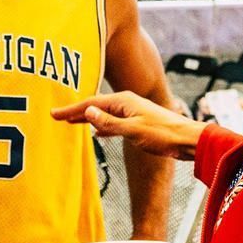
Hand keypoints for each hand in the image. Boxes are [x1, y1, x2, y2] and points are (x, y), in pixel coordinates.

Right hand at [52, 92, 205, 159]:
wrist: (188, 140)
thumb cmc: (163, 134)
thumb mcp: (133, 130)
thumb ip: (109, 122)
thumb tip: (87, 112)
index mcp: (124, 101)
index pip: (91, 104)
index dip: (71, 110)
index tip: (54, 115)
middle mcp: (127, 103)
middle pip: (95, 106)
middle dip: (75, 112)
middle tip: (56, 117)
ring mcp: (132, 112)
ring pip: (103, 114)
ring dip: (87, 118)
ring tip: (71, 122)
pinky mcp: (137, 123)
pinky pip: (112, 122)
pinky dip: (101, 126)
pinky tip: (96, 133)